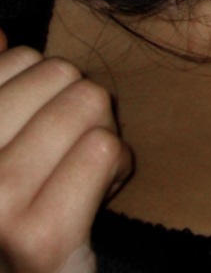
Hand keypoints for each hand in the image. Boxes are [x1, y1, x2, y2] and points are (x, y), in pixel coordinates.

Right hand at [0, 29, 131, 272]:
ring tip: (84, 177)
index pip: (18, 58)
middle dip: (80, 109)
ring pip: (87, 102)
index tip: (40, 136)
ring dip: (103, 136)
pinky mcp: (39, 235)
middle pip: (59, 73)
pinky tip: (102, 196)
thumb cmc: (25, 221)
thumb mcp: (6, 151)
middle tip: (68, 159)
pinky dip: (118, 166)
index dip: (47, 90)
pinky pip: (103, 148)